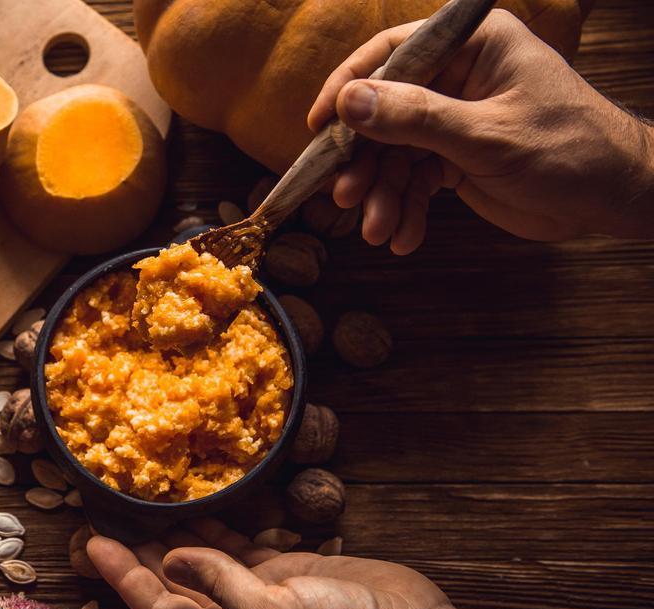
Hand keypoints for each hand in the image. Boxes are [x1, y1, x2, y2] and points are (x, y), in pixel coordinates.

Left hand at [88, 518, 602, 608]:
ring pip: (198, 562)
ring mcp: (259, 594)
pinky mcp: (285, 571)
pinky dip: (213, 528)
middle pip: (169, 584)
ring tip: (137, 505)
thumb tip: (171, 558)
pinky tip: (192, 507)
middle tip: (101, 516)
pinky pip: (236, 547)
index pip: (156, 605)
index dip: (121, 575)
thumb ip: (220, 585)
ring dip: (169, 537)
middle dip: (134, 555)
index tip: (90, 542)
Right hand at [306, 9, 653, 254]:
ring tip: (379, 231)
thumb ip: (415, 118)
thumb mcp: (486, 135)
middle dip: (365, 161)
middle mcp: (457, 77)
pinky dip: (406, 210)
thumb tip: (349, 102)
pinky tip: (404, 238)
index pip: (393, 54)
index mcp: (472, 47)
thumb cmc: (569, 149)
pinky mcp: (455, 157)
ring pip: (393, 154)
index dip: (349, 88)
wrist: (613, 198)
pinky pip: (414, 181)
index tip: (319, 125)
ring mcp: (454, 119)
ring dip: (383, 196)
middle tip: (345, 197)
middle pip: (383, 112)